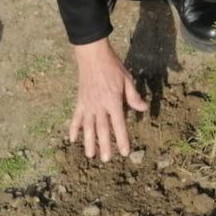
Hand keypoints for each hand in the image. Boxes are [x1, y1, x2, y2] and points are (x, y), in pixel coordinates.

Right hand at [69, 39, 146, 161]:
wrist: (93, 56)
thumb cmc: (112, 67)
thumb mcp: (127, 80)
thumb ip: (133, 96)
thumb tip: (143, 109)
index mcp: (113, 101)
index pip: (119, 124)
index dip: (122, 139)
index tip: (125, 152)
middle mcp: (99, 105)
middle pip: (102, 129)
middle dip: (104, 145)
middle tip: (106, 160)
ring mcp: (88, 104)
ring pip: (88, 127)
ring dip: (89, 142)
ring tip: (90, 155)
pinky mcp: (80, 101)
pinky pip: (76, 118)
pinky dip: (73, 129)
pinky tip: (72, 139)